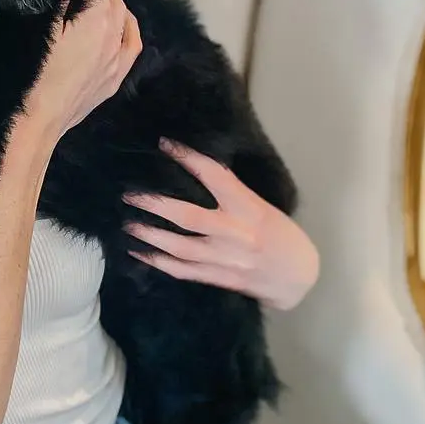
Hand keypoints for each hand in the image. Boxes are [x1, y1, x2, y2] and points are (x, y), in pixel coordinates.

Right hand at [17, 0, 140, 153]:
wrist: (34, 124)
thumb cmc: (32, 72)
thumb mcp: (40, 26)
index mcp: (100, 19)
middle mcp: (115, 37)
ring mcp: (117, 61)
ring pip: (124, 20)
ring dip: (112, 2)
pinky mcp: (113, 81)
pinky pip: (130, 47)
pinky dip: (126, 29)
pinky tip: (119, 25)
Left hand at [124, 140, 319, 310]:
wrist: (297, 277)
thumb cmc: (280, 234)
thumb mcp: (262, 206)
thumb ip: (232, 193)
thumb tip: (197, 170)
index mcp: (249, 208)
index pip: (215, 176)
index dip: (188, 159)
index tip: (164, 144)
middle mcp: (235, 233)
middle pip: (188, 216)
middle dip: (156, 204)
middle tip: (130, 194)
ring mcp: (225, 259)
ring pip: (180, 247)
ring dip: (150, 234)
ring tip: (127, 223)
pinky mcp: (219, 278)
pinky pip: (183, 270)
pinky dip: (159, 262)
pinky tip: (139, 252)